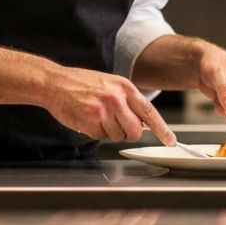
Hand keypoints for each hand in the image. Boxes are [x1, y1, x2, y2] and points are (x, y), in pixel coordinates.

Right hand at [47, 66, 175, 145]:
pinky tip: (87, 118)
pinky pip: (101, 137)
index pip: (149, 111)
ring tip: (96, 115)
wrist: (55, 83)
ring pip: (118, 136)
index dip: (162, 129)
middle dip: (128, 133)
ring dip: (108, 131)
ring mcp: (103, 110)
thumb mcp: (110, 84)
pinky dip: (95, 132)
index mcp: (124, 87)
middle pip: (135, 130)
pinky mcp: (90, 121)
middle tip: (116, 124)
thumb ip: (127, 100)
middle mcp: (116, 98)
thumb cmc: (82, 83)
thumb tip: (143, 121)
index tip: (170, 140)